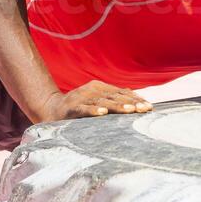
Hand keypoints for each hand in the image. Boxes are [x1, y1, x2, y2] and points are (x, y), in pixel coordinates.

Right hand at [39, 81, 153, 120]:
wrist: (51, 109)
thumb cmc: (79, 106)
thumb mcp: (97, 100)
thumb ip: (113, 97)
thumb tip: (134, 95)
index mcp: (99, 87)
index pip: (121, 93)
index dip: (136, 99)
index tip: (149, 107)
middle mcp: (91, 90)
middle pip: (115, 96)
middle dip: (131, 103)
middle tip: (145, 109)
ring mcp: (81, 98)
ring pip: (102, 102)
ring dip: (117, 106)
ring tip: (130, 110)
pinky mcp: (71, 108)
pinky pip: (83, 109)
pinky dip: (93, 111)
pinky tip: (102, 114)